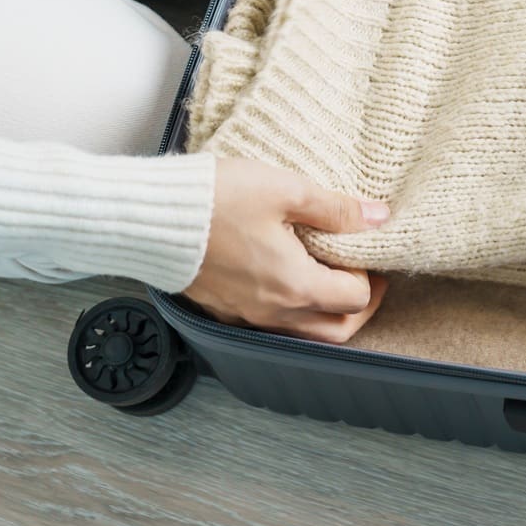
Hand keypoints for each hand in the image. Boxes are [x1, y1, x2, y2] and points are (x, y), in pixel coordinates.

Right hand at [184, 157, 389, 342]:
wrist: (148, 216)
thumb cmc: (215, 200)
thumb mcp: (286, 191)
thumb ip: (337, 209)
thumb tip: (377, 218)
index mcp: (295, 287)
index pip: (355, 299)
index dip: (370, 277)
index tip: (367, 252)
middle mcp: (272, 312)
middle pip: (334, 331)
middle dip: (357, 308)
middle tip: (363, 276)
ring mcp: (244, 315)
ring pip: (302, 333)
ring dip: (325, 313)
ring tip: (328, 277)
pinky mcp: (221, 309)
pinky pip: (269, 325)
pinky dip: (291, 312)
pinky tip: (288, 279)